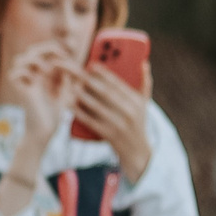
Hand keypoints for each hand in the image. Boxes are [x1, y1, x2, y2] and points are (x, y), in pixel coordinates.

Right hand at [0, 42, 79, 150]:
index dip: (54, 48)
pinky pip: (15, 74)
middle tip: (59, 56)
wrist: (44, 132)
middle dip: (44, 48)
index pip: (44, 52)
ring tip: (47, 69)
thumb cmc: (54, 115)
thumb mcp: (66, 92)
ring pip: (19, 59)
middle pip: (31, 50)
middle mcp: (32, 76)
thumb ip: (67, 77)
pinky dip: (25, 72)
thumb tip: (69, 62)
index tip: (68, 55)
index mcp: (42, 75)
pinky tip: (38, 79)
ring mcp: (26, 83)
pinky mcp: (21, 92)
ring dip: (34, 59)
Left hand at [74, 63, 153, 183]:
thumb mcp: (145, 104)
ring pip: (96, 106)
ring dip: (82, 95)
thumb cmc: (137, 122)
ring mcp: (118, 124)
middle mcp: (129, 112)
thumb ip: (145, 83)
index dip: (104, 73)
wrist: (137, 151)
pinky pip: (91, 121)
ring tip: (71, 86)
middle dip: (90, 81)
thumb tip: (144, 63)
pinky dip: (79, 112)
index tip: (92, 65)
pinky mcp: (108, 134)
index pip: (119, 84)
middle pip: (106, 93)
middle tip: (76, 73)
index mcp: (137, 102)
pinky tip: (70, 105)